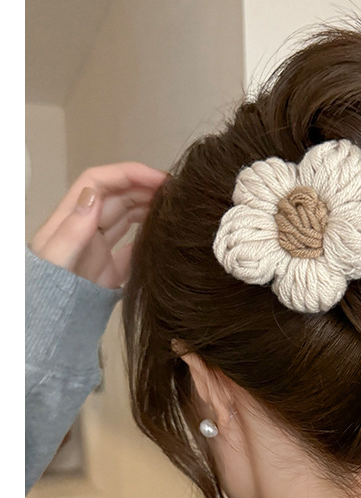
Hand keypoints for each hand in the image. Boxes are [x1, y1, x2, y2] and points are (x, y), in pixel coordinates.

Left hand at [29, 162, 168, 289]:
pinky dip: (147, 239)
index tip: (157, 178)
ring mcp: (99, 249)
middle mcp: (86, 228)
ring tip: (174, 209)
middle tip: (176, 193)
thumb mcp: (56, 257)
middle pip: (117, 197)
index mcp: (71, 218)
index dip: (128, 174)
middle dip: (144, 187)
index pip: (99, 182)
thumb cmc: (49, 288)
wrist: (51, 323)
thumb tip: (94, 195)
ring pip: (126, 217)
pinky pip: (131, 248)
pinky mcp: (110, 271)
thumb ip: (73, 228)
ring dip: (148, 208)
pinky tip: (163, 237)